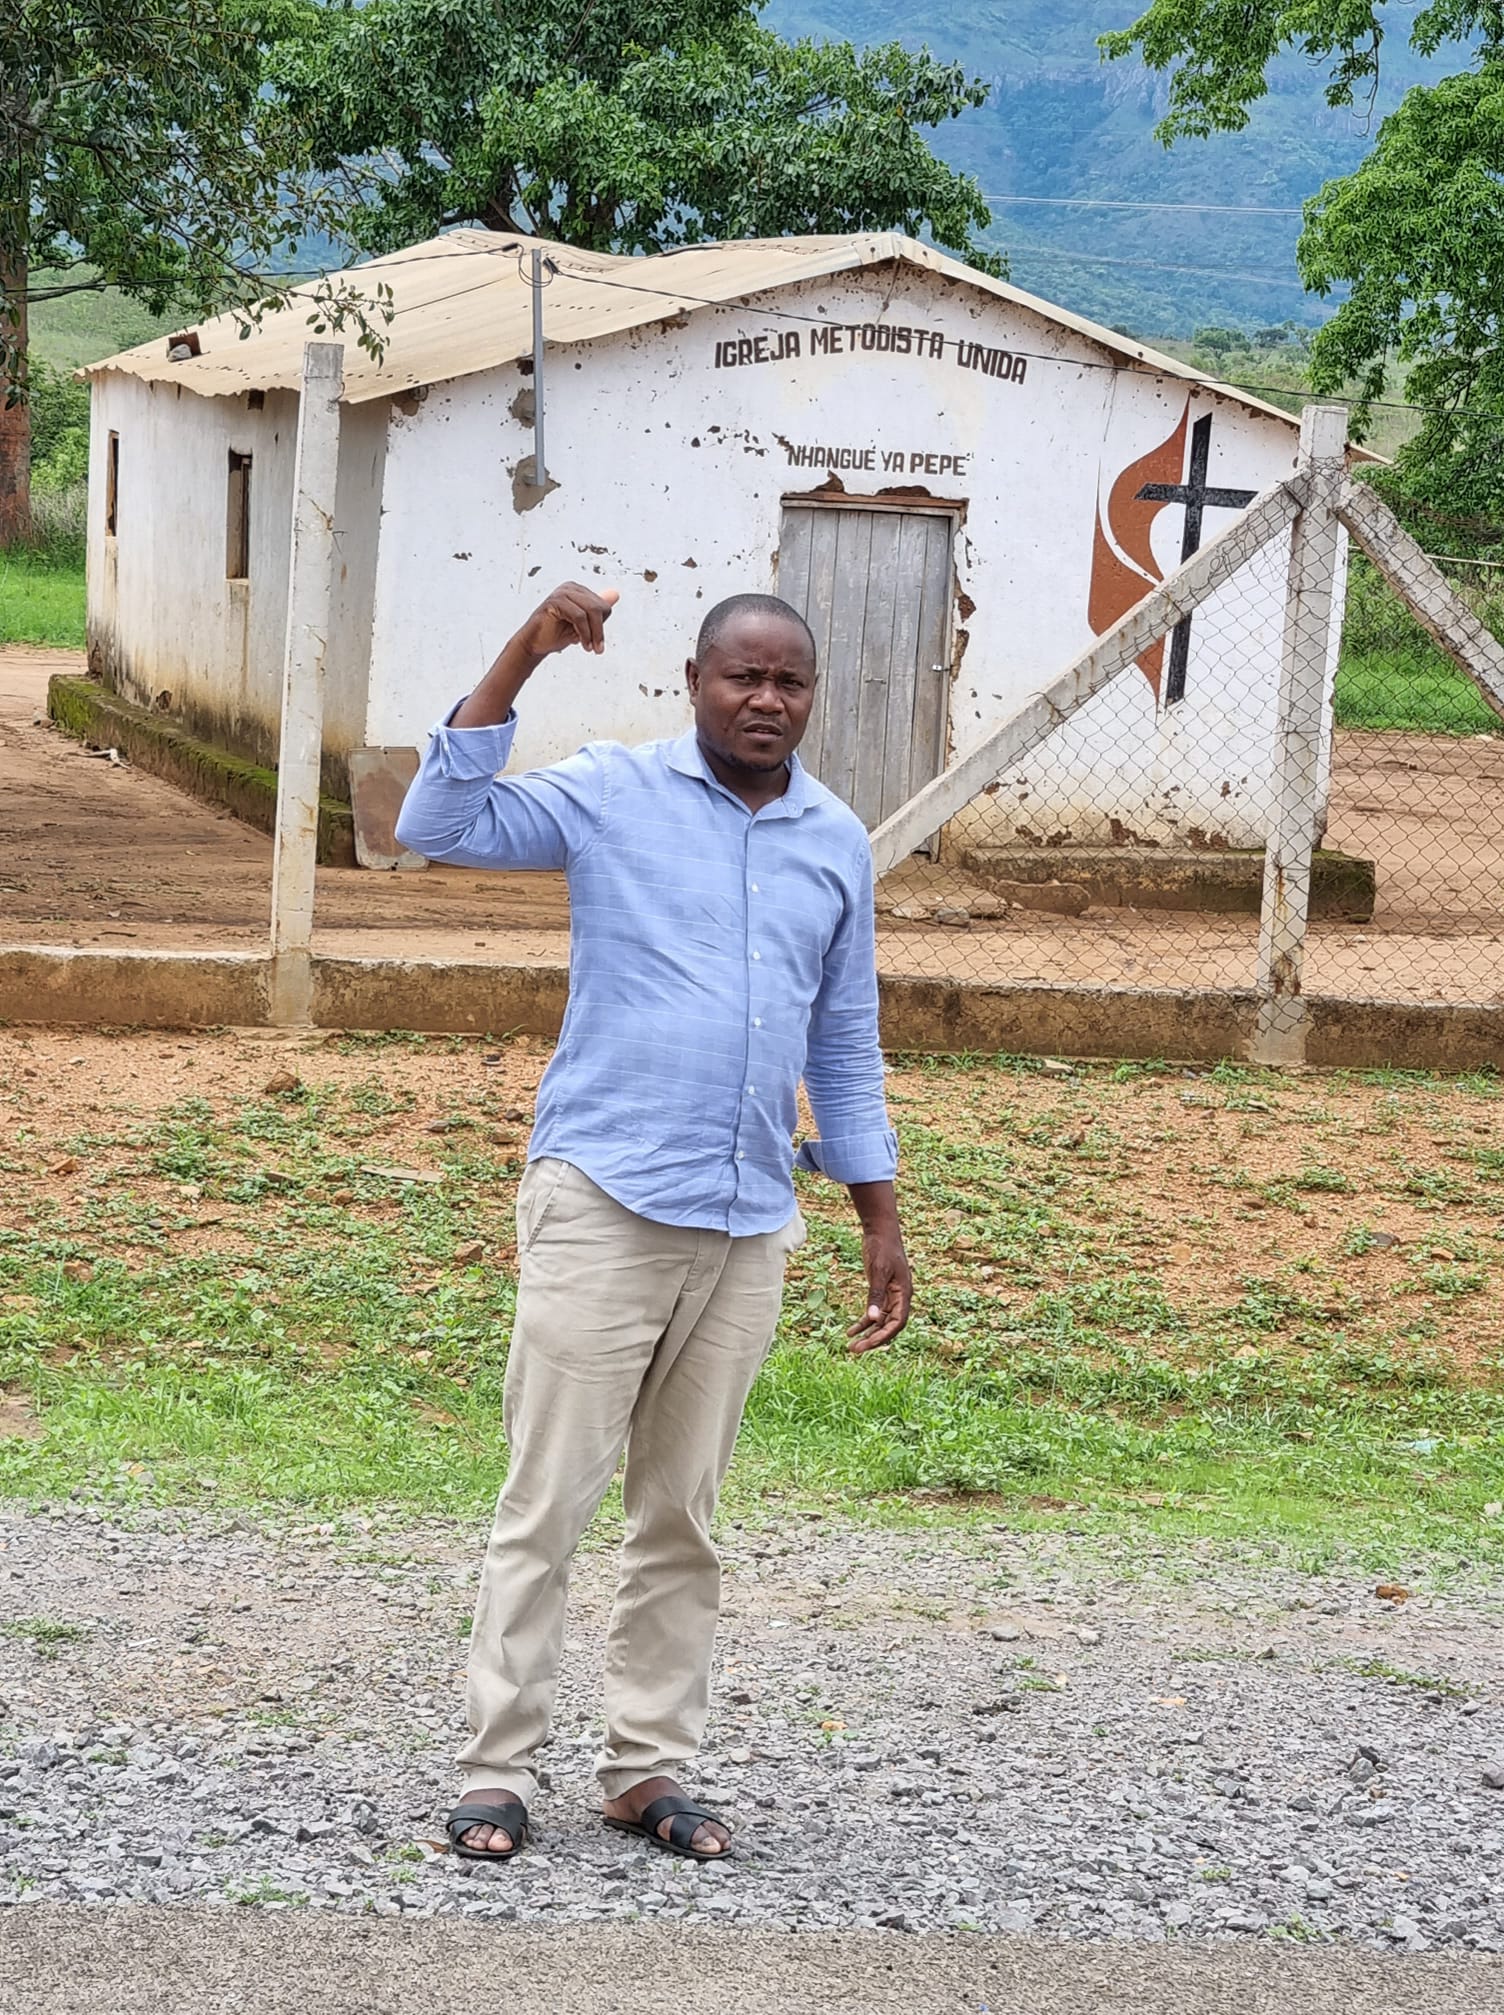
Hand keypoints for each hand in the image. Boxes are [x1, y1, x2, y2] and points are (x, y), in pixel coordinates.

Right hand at [518, 582, 618, 657]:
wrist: (534, 644)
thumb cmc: (556, 634)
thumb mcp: (583, 624)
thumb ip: (598, 610)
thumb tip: (615, 593)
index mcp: (578, 591)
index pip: (603, 605)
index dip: (601, 626)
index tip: (596, 642)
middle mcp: (570, 588)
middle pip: (599, 607)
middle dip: (599, 631)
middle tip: (597, 649)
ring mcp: (562, 593)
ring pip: (591, 611)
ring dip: (592, 634)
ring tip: (588, 648)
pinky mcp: (554, 601)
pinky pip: (579, 616)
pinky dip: (583, 632)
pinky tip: (579, 643)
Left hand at [848, 1222, 912, 1354]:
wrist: (880, 1230)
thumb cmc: (882, 1248)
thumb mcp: (878, 1271)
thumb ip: (876, 1295)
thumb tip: (873, 1318)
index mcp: (904, 1293)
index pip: (898, 1323)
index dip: (884, 1336)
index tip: (867, 1344)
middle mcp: (900, 1297)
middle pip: (889, 1326)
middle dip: (873, 1339)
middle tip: (855, 1349)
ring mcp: (891, 1295)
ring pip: (880, 1321)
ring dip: (867, 1333)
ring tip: (850, 1344)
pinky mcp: (881, 1291)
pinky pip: (874, 1312)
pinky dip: (864, 1322)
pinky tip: (851, 1330)